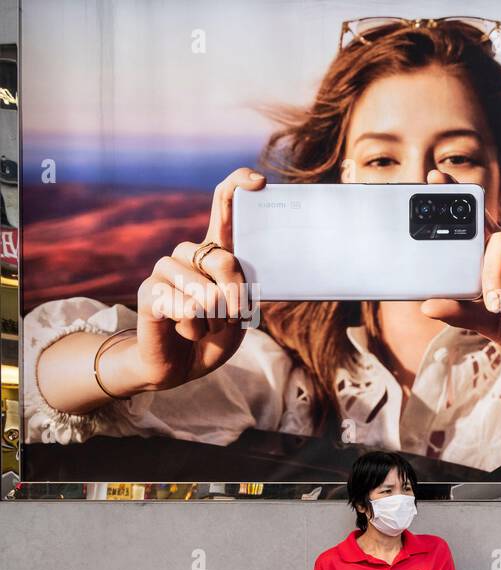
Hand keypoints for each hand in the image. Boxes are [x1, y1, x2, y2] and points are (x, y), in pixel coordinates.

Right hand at [133, 168, 263, 390]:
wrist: (182, 366)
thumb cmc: (214, 335)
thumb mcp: (241, 313)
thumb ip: (246, 290)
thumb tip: (245, 278)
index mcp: (214, 250)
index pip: (223, 205)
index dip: (238, 187)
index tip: (259, 182)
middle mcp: (188, 253)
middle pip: (224, 259)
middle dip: (236, 299)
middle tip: (229, 317)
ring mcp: (164, 270)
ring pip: (206, 292)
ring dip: (215, 321)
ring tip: (205, 326)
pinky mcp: (149, 293)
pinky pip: (186, 309)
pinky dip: (195, 329)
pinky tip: (186, 332)